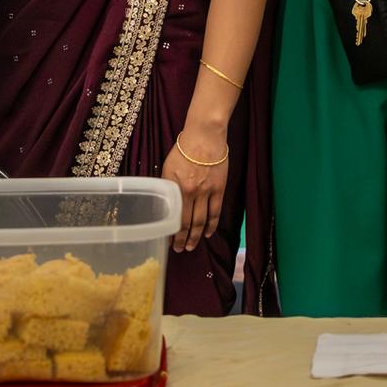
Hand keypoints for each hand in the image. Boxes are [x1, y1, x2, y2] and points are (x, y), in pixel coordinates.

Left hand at [162, 131, 227, 252]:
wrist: (205, 136)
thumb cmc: (184, 148)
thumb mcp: (168, 167)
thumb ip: (168, 185)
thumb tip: (167, 201)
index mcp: (175, 187)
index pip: (173, 216)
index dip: (171, 231)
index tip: (168, 241)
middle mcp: (189, 192)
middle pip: (186, 222)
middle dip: (183, 238)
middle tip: (180, 250)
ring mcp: (206, 191)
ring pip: (201, 220)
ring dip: (196, 236)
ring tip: (192, 246)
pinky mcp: (219, 188)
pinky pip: (215, 211)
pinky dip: (212, 224)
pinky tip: (208, 233)